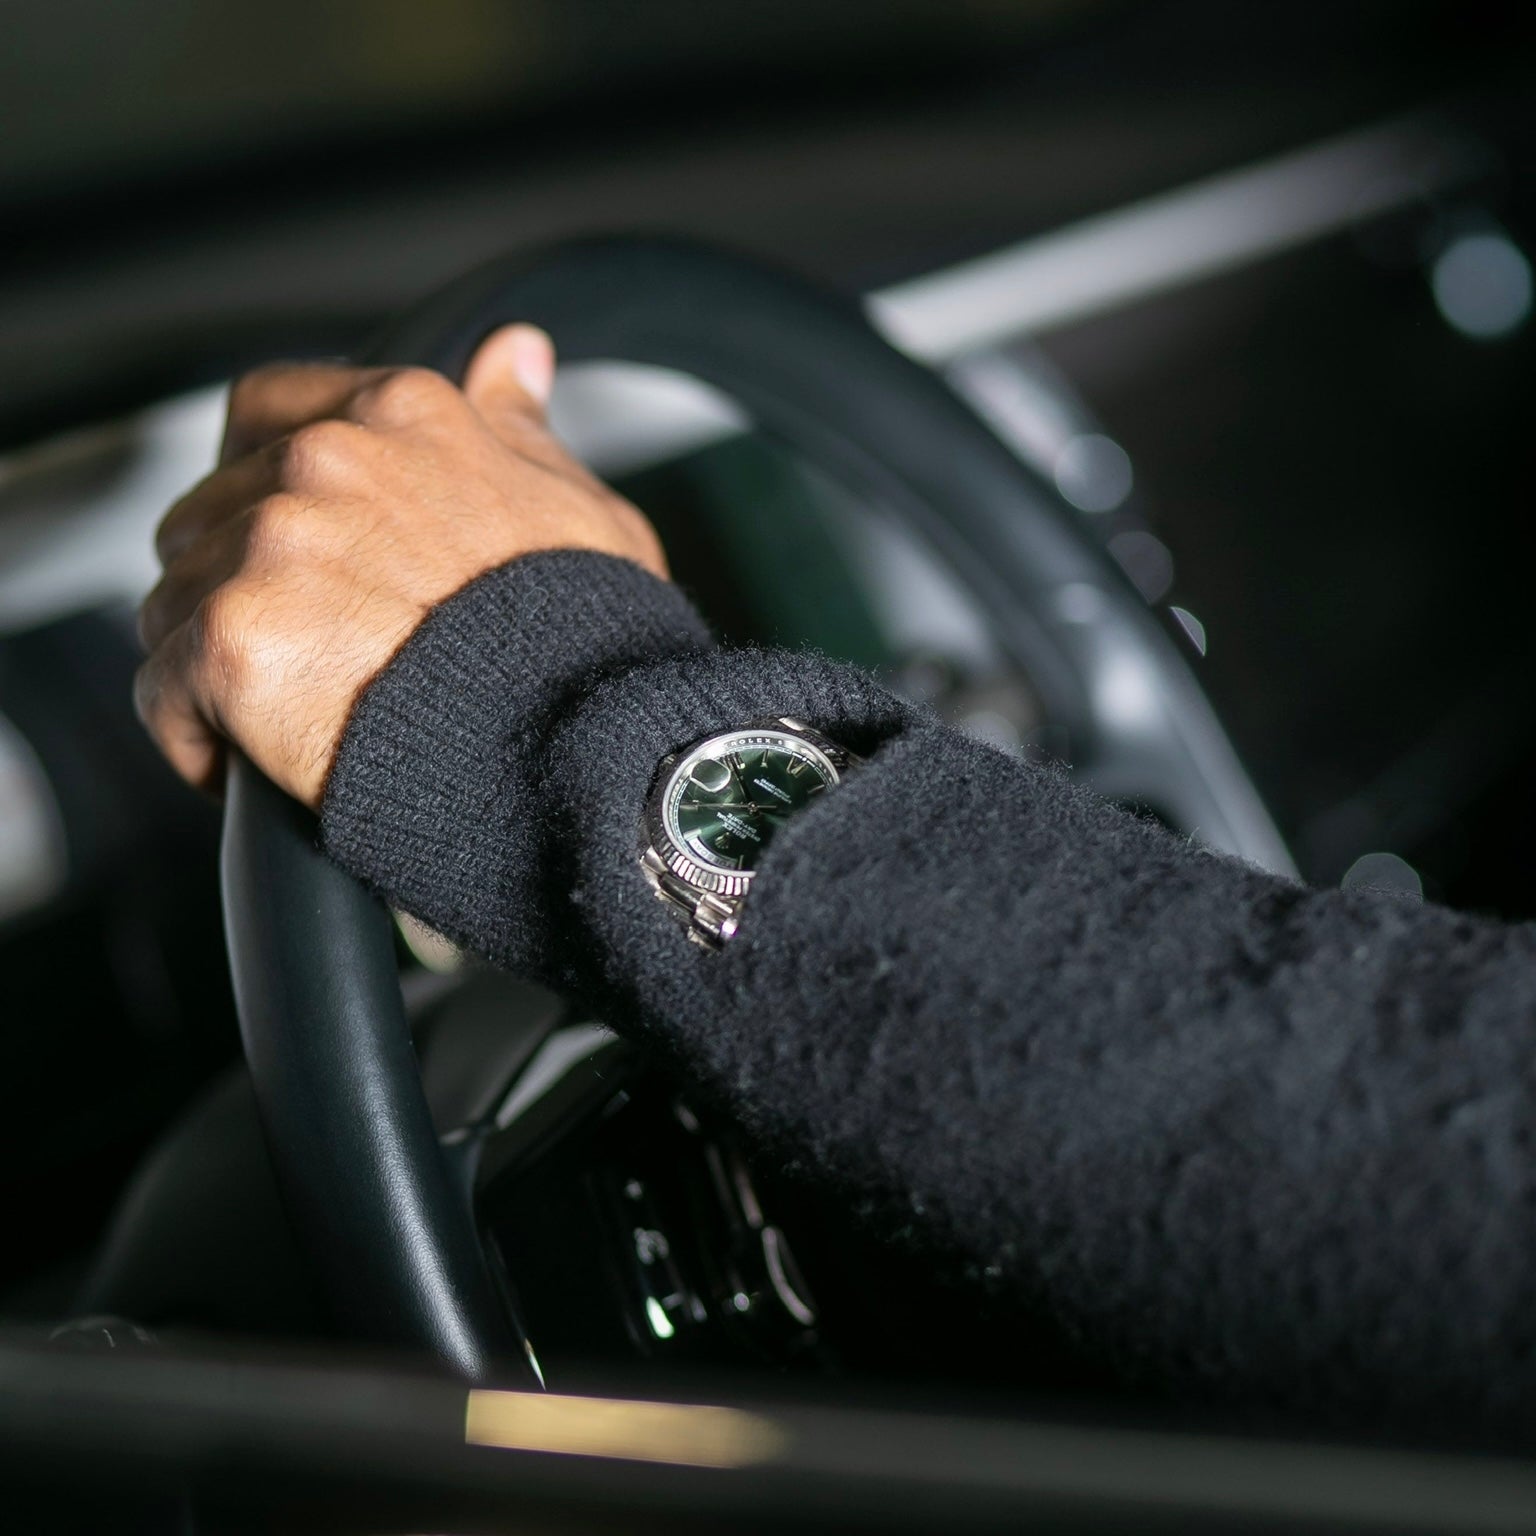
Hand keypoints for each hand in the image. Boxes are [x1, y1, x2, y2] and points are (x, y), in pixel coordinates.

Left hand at [135, 325, 667, 809]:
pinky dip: (196, 733)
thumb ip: (520, 428)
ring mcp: (271, 545)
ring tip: (288, 713)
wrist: (578, 740)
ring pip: (175, 600)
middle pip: (209, 513)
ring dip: (216, 659)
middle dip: (239, 581)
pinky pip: (163, 688)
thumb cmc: (592, 638)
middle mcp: (323, 459)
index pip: (268, 412)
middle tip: (307, 651)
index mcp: (400, 416)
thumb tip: (513, 356)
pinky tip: (253, 762)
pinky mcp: (235, 638)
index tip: (286, 544)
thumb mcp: (580, 508)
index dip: (260, 483)